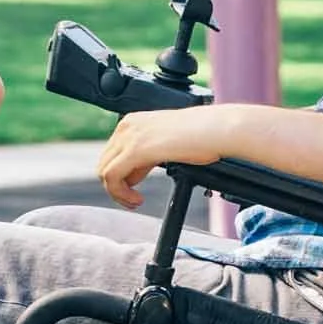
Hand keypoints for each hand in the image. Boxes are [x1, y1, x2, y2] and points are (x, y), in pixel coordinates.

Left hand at [97, 106, 232, 208]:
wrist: (218, 130)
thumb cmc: (202, 136)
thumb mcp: (166, 143)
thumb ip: (146, 155)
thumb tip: (134, 173)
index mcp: (133, 122)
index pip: (111, 154)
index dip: (121, 177)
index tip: (134, 191)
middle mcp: (127, 126)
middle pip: (104, 163)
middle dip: (117, 186)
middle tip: (133, 200)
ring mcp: (130, 136)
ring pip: (105, 172)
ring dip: (117, 193)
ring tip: (135, 202)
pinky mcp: (135, 149)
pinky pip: (112, 177)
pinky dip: (120, 194)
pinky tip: (137, 200)